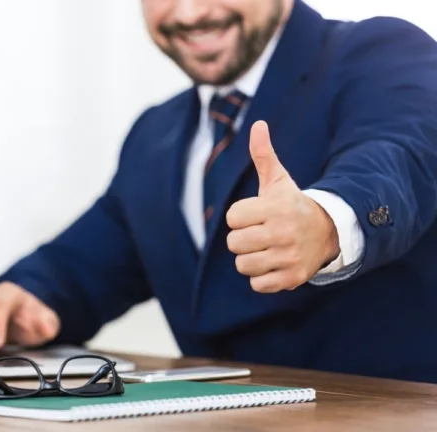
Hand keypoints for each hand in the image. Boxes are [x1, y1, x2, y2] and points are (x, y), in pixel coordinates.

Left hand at [225, 121, 339, 292]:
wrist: (329, 232)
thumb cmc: (292, 205)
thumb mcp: (278, 181)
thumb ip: (263, 155)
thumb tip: (257, 124)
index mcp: (275, 208)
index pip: (232, 218)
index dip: (240, 217)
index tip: (256, 214)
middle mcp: (283, 233)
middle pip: (234, 244)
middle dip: (243, 239)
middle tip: (261, 234)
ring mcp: (288, 257)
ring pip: (243, 265)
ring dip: (250, 259)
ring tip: (267, 249)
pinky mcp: (292, 278)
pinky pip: (257, 284)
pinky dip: (262, 278)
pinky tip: (274, 264)